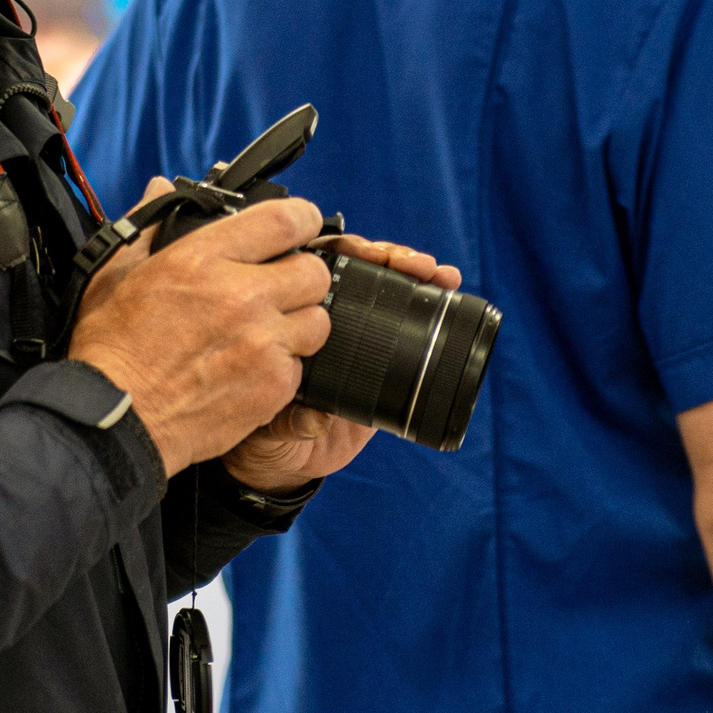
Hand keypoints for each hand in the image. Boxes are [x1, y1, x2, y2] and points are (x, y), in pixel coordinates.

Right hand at [70, 178, 335, 474]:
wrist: (118, 422)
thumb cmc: (111, 350)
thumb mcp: (115, 274)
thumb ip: (149, 226)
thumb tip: (160, 187)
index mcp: (203, 258)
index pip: (284, 220)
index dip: (303, 219)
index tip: (303, 226)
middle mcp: (241, 295)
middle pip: (314, 272)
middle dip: (302, 279)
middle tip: (281, 291)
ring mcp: (263, 342)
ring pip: (318, 321)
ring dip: (299, 326)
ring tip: (267, 336)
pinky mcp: (273, 386)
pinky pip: (302, 367)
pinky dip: (284, 369)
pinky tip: (252, 372)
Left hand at [220, 233, 465, 491]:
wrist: (286, 461)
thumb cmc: (262, 433)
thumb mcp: (269, 425)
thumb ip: (288, 420)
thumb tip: (315, 418)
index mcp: (289, 318)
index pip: (315, 269)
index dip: (344, 252)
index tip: (366, 253)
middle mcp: (325, 318)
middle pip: (357, 269)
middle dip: (388, 258)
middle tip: (413, 265)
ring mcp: (356, 334)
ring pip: (385, 289)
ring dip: (414, 273)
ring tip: (438, 275)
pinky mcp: (383, 358)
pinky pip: (408, 324)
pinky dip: (430, 302)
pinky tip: (449, 290)